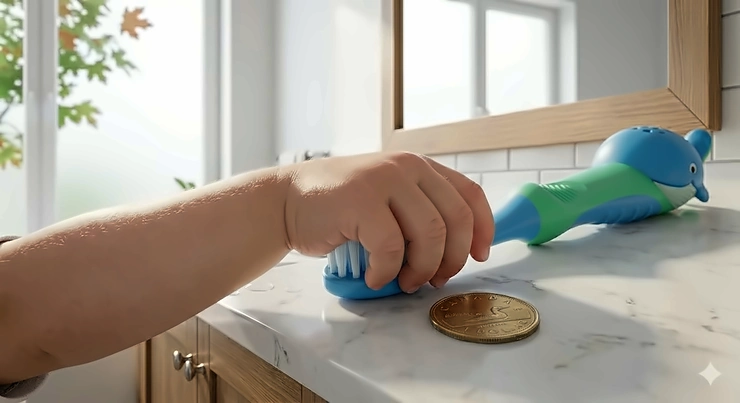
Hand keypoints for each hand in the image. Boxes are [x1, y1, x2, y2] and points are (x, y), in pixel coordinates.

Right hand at [281, 151, 493, 292]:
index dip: (483, 229)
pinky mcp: (361, 200)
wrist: (286, 200)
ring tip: (404, 281)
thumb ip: (419, 213)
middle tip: (434, 280)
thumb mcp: (388, 200)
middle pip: (455, 219)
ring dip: (421, 269)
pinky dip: (386, 272)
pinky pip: (391, 248)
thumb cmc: (338, 208)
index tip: (479, 256)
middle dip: (451, 259)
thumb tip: (454, 253)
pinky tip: (375, 277)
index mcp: (419, 167)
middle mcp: (406, 167)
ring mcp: (383, 179)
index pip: (469, 194)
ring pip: (429, 234)